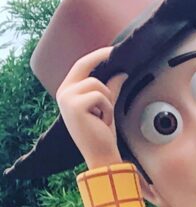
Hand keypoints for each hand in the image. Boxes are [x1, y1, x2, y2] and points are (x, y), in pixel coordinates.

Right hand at [55, 47, 127, 169]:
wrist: (100, 156)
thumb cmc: (102, 135)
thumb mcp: (106, 108)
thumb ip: (111, 90)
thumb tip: (121, 73)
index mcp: (68, 92)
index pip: (81, 66)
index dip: (96, 56)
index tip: (112, 50)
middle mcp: (63, 93)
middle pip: (84, 66)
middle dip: (102, 57)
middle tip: (117, 53)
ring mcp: (66, 98)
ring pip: (97, 84)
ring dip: (107, 101)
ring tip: (104, 118)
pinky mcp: (74, 105)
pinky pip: (100, 96)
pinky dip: (107, 110)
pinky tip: (102, 122)